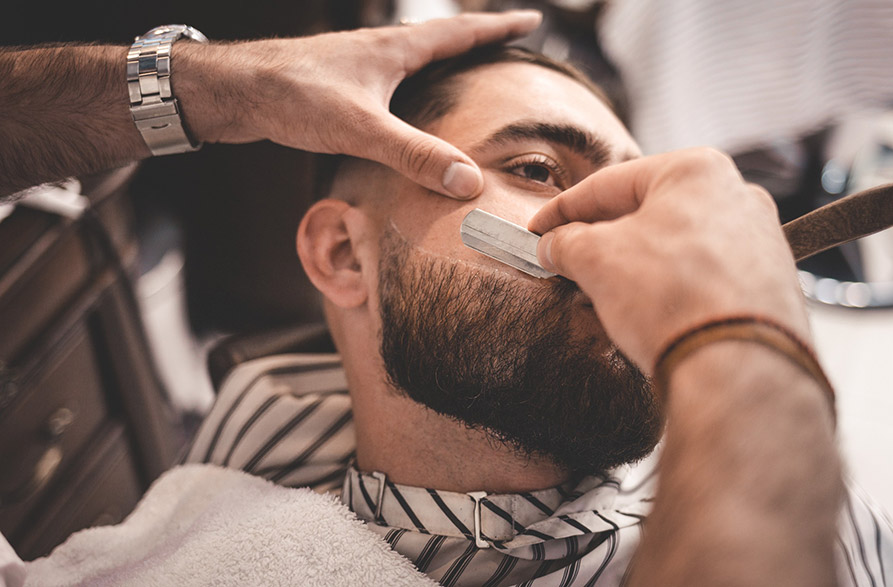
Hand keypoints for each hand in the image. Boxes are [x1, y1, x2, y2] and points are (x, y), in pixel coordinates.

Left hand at [175, 10, 541, 199]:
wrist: (233, 90)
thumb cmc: (293, 96)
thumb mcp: (361, 128)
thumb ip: (414, 155)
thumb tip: (468, 181)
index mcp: (394, 49)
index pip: (460, 32)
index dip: (498, 29)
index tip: (531, 20)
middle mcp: (379, 49)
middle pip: (440, 38)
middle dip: (477, 40)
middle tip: (506, 42)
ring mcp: (358, 65)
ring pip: (413, 57)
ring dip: (443, 60)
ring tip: (464, 72)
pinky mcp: (338, 83)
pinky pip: (390, 77)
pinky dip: (413, 83)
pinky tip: (404, 105)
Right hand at [528, 148, 809, 372]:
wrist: (735, 369)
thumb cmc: (673, 299)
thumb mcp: (596, 259)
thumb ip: (567, 243)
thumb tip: (554, 245)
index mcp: (697, 171)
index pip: (611, 183)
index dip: (563, 209)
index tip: (540, 229)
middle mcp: (738, 197)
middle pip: (648, 212)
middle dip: (602, 239)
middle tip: (566, 260)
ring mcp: (759, 242)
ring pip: (677, 245)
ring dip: (635, 266)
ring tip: (600, 292)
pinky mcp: (767, 284)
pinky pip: (704, 275)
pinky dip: (669, 287)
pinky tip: (644, 311)